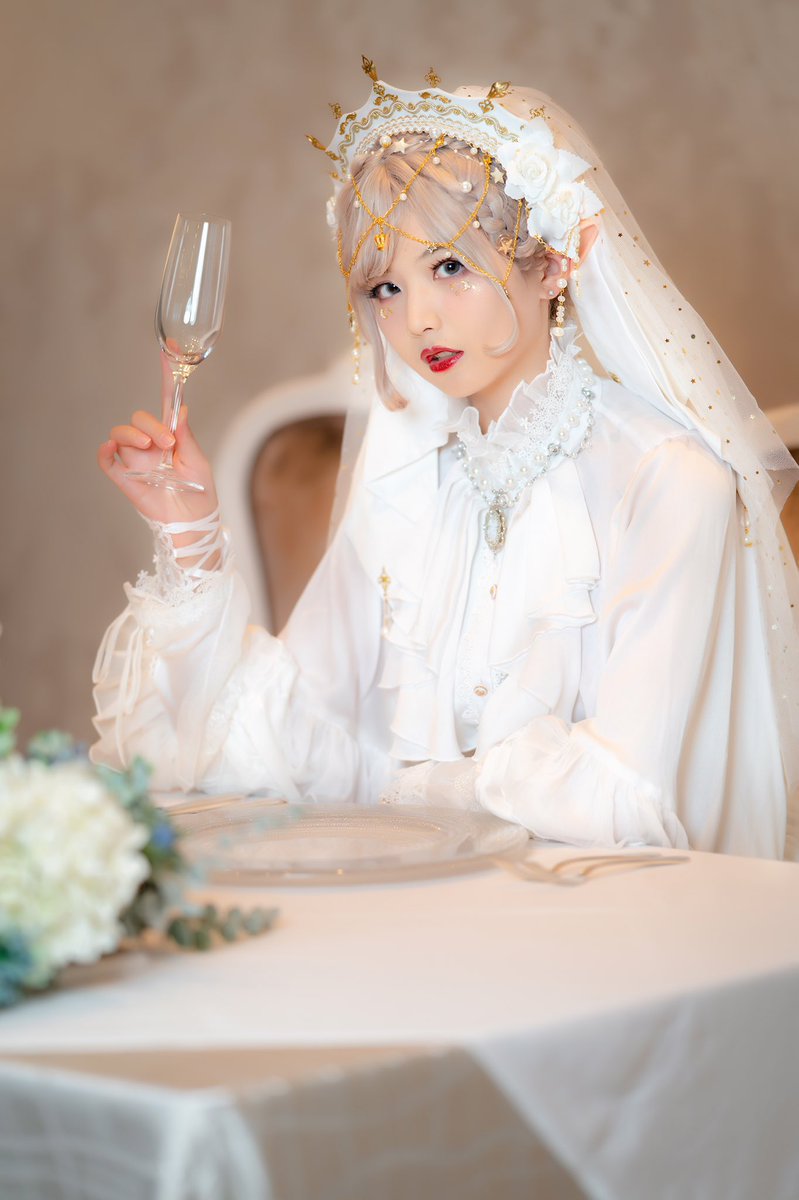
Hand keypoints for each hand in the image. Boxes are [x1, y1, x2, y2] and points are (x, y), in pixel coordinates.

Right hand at [98, 353, 218, 524]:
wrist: (192, 522)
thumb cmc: (199, 493)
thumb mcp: (198, 461)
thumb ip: (187, 436)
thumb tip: (180, 409)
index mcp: (171, 435)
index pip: (167, 399)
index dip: (168, 374)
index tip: (172, 349)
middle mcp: (151, 443)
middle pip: (140, 417)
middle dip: (152, 425)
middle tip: (167, 443)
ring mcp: (136, 458)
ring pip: (122, 433)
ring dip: (133, 435)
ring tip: (151, 449)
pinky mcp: (124, 476)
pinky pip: (106, 459)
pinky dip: (106, 450)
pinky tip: (112, 447)